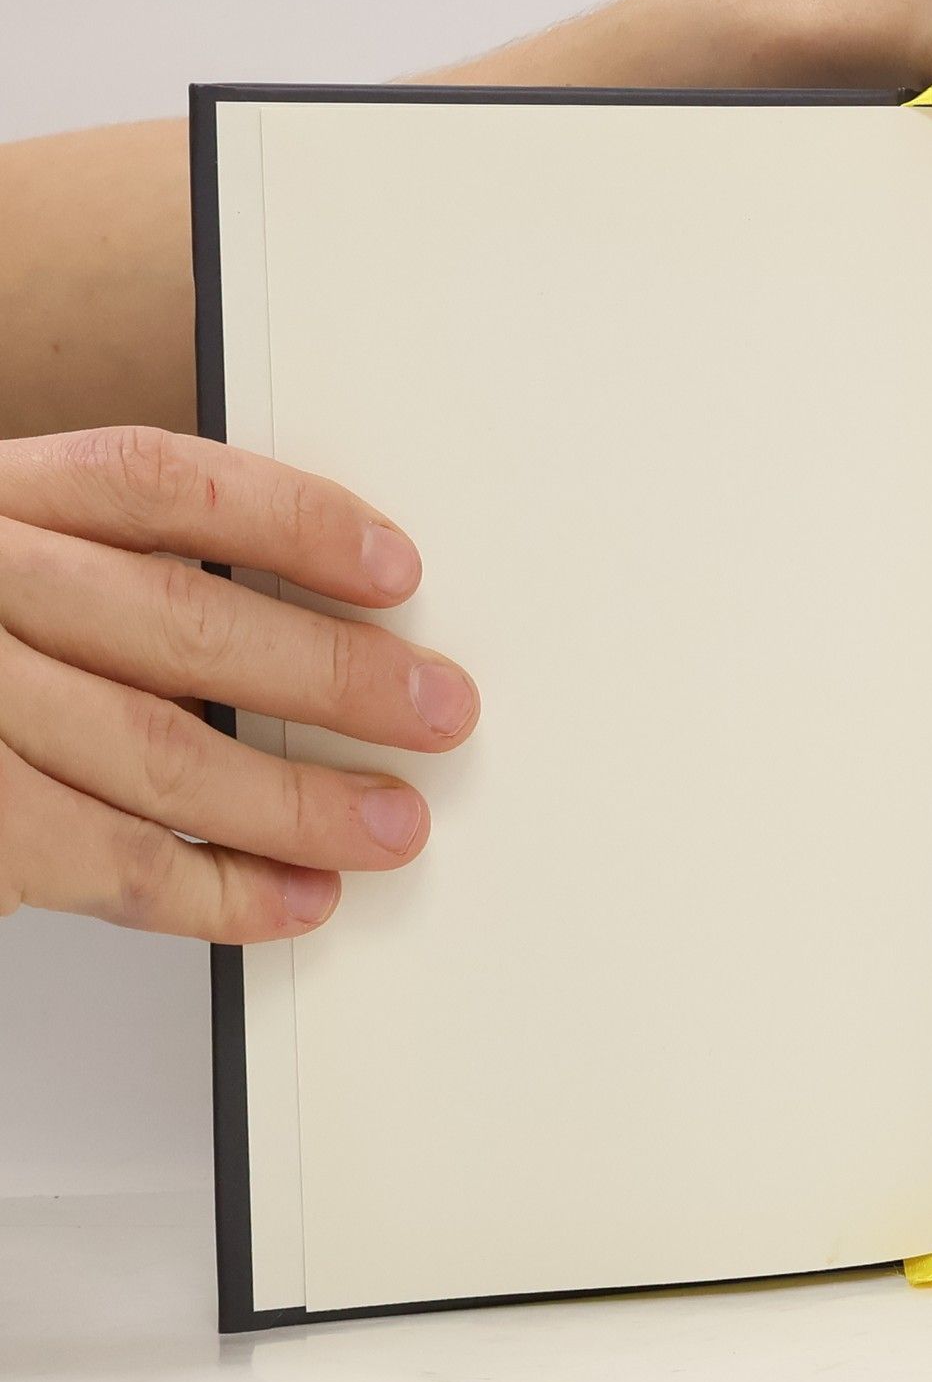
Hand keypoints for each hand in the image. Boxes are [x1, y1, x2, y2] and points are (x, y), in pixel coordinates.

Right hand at [0, 427, 478, 941]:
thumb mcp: (7, 568)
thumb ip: (106, 576)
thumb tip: (311, 627)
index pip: (156, 484)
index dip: (292, 522)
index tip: (396, 569)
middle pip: (182, 625)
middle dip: (334, 679)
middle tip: (439, 709)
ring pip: (159, 754)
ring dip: (300, 802)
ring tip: (392, 825)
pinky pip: (111, 864)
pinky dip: (218, 891)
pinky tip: (295, 897)